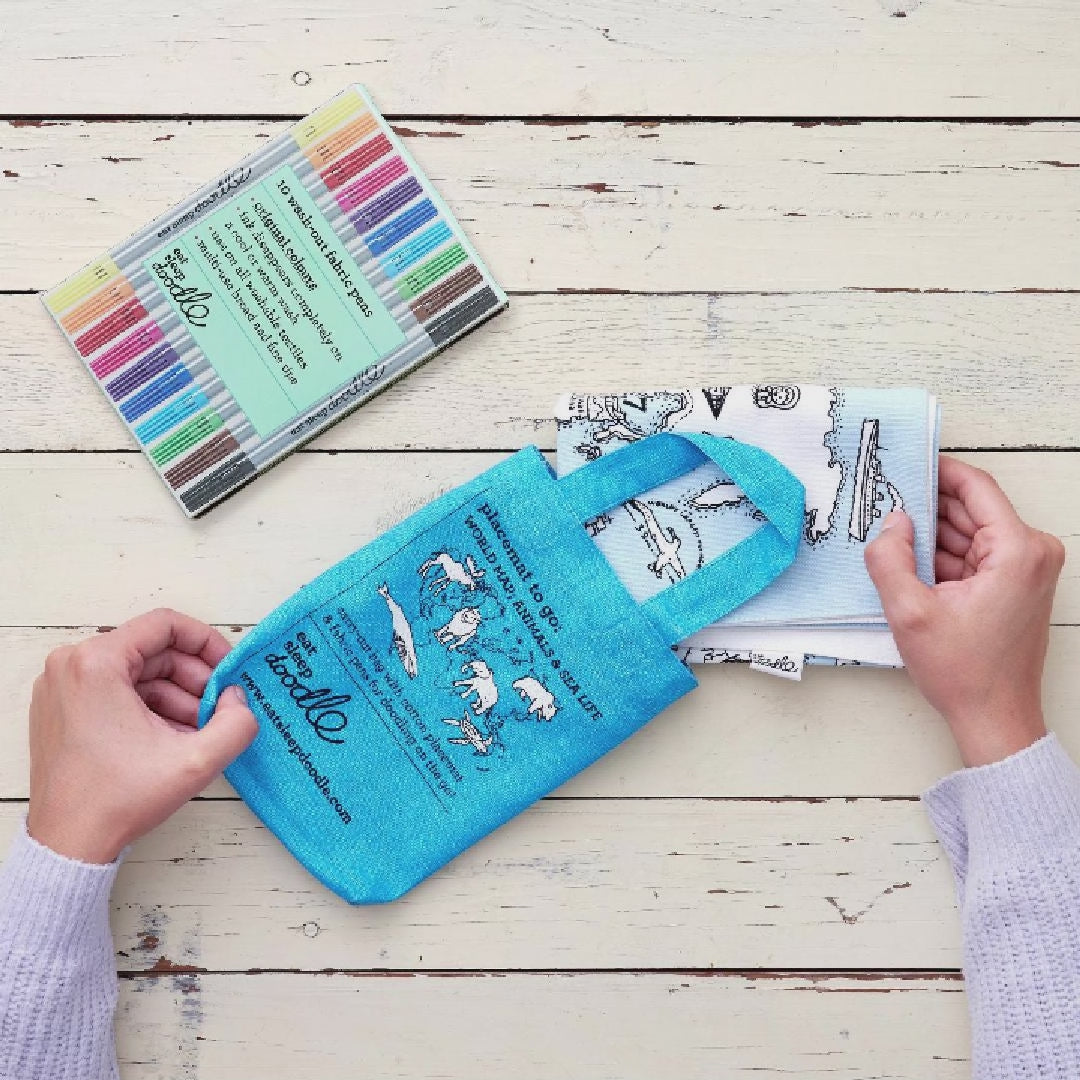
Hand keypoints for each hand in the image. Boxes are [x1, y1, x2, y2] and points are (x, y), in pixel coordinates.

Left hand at [26, 609, 257, 863]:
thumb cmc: (117, 800)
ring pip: (138, 673)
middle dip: (194, 678)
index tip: (228, 669)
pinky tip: (172, 737)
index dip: (207, 643)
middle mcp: (71, 666)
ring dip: (176, 696)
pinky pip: (118, 690)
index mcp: (96, 663)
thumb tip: (239, 701)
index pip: (164, 625)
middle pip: (152, 651)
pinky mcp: (61, 708)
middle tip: (219, 707)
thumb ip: (237, 723)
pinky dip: (150, 707)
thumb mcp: (196, 760)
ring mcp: (62, 688)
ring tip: (199, 730)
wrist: (69, 843)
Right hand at [865, 457, 1064, 767]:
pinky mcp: (1015, 585)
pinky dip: (942, 557)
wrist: (995, 719)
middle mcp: (1032, 553)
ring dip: (931, 535)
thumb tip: (890, 522)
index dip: (937, 471)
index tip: (905, 461)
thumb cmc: (965, 673)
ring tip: (890, 540)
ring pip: (968, 532)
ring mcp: (1026, 569)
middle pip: (970, 509)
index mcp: (1018, 550)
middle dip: (926, 507)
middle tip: (883, 504)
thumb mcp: (910, 612)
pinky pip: (972, 555)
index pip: (975, 487)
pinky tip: (909, 565)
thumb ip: (890, 558)